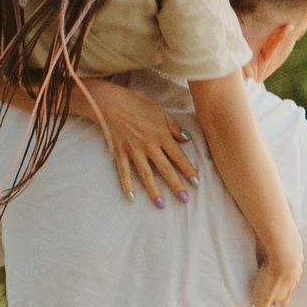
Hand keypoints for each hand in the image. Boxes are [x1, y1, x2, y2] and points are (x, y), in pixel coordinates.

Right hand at [81, 80, 198, 208]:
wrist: (109, 102)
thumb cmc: (136, 103)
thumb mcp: (159, 111)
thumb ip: (173, 127)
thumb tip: (187, 139)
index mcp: (161, 135)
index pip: (178, 157)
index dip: (188, 170)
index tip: (196, 183)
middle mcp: (149, 146)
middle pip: (165, 169)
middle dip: (176, 185)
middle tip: (184, 200)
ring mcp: (133, 151)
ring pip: (146, 175)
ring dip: (154, 191)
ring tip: (161, 205)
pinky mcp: (120, 153)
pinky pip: (124, 172)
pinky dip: (127, 185)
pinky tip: (131, 198)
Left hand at [248, 237, 303, 306]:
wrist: (284, 252)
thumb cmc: (271, 278)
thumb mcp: (262, 301)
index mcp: (285, 296)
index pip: (279, 303)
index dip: (271, 302)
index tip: (264, 300)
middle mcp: (293, 283)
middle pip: (285, 289)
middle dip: (277, 287)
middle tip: (265, 283)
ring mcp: (296, 268)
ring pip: (287, 272)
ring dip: (279, 271)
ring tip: (268, 268)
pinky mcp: (294, 253)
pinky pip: (288, 257)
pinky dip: (282, 257)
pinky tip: (275, 254)